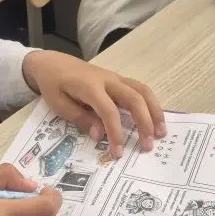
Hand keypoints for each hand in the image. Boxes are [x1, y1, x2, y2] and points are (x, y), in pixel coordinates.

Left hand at [22, 50, 165, 157]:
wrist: (53, 63)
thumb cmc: (53, 85)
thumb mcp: (58, 104)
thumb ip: (80, 118)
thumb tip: (100, 135)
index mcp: (90, 87)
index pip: (109, 111)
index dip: (116, 133)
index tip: (118, 152)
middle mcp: (108, 80)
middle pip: (135, 99)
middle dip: (145, 123)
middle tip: (149, 145)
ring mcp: (115, 78)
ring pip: (143, 91)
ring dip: (155, 111)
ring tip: (161, 132)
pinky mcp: (118, 79)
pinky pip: (140, 89)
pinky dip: (150, 104)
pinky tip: (154, 119)